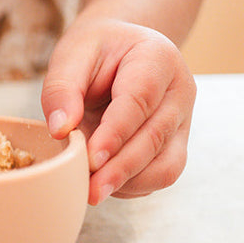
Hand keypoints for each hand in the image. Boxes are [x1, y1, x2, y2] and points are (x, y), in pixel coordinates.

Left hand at [40, 17, 195, 205]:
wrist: (120, 52)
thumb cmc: (96, 52)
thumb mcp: (72, 55)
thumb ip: (62, 89)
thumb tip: (61, 130)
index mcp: (157, 58)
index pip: (140, 100)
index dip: (115, 134)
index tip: (91, 159)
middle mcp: (179, 91)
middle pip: (155, 137)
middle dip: (120, 169)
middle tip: (88, 190)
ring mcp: (182, 121)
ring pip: (166, 165)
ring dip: (128, 182)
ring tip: (92, 190)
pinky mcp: (175, 145)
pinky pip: (161, 175)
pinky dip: (132, 186)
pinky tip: (104, 183)